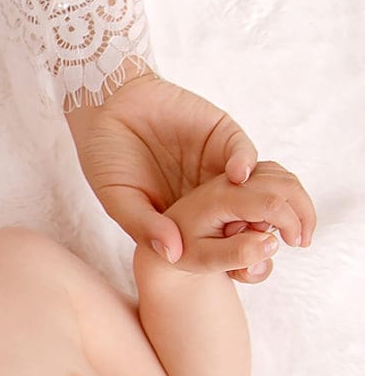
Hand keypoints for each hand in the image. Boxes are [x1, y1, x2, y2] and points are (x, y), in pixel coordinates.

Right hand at [66, 72, 314, 282]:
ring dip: (267, 202)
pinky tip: (238, 175)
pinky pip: (244, 153)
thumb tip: (172, 255)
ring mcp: (217, 164)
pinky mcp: (224, 136)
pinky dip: (245, 163)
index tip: (242, 270)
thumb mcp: (118, 198)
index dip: (234, 256)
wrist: (106, 105)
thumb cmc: (106, 156)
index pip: (218, 241)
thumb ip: (143, 224)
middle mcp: (208, 193)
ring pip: (258, 187)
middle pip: (248, 216)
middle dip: (263, 230)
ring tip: (265, 217)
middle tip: (269, 244)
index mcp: (184, 214)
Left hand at [159, 163, 307, 276]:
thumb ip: (236, 254)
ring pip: (282, 176)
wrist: (165, 239)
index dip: (291, 223)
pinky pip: (274, 177)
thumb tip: (271, 243)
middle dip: (302, 211)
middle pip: (283, 182)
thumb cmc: (183, 252)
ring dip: (298, 203)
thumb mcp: (203, 260)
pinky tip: (283, 222)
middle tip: (302, 241)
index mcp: (218, 198)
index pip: (270, 202)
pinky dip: (288, 197)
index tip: (294, 245)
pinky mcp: (240, 179)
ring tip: (294, 234)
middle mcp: (228, 181)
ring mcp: (235, 177)